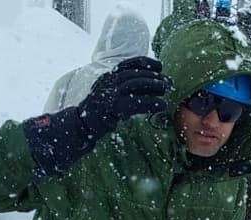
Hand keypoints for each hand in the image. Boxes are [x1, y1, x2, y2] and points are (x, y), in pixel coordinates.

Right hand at [23, 57, 170, 176]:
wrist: (81, 125)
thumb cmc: (99, 112)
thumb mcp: (109, 94)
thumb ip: (123, 88)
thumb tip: (149, 87)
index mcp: (108, 76)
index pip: (130, 63)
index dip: (147, 63)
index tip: (160, 66)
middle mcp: (109, 81)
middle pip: (136, 74)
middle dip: (155, 76)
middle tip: (169, 82)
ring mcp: (110, 93)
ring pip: (137, 84)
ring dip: (155, 86)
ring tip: (166, 90)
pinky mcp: (114, 108)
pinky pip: (137, 103)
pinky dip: (152, 104)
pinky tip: (162, 106)